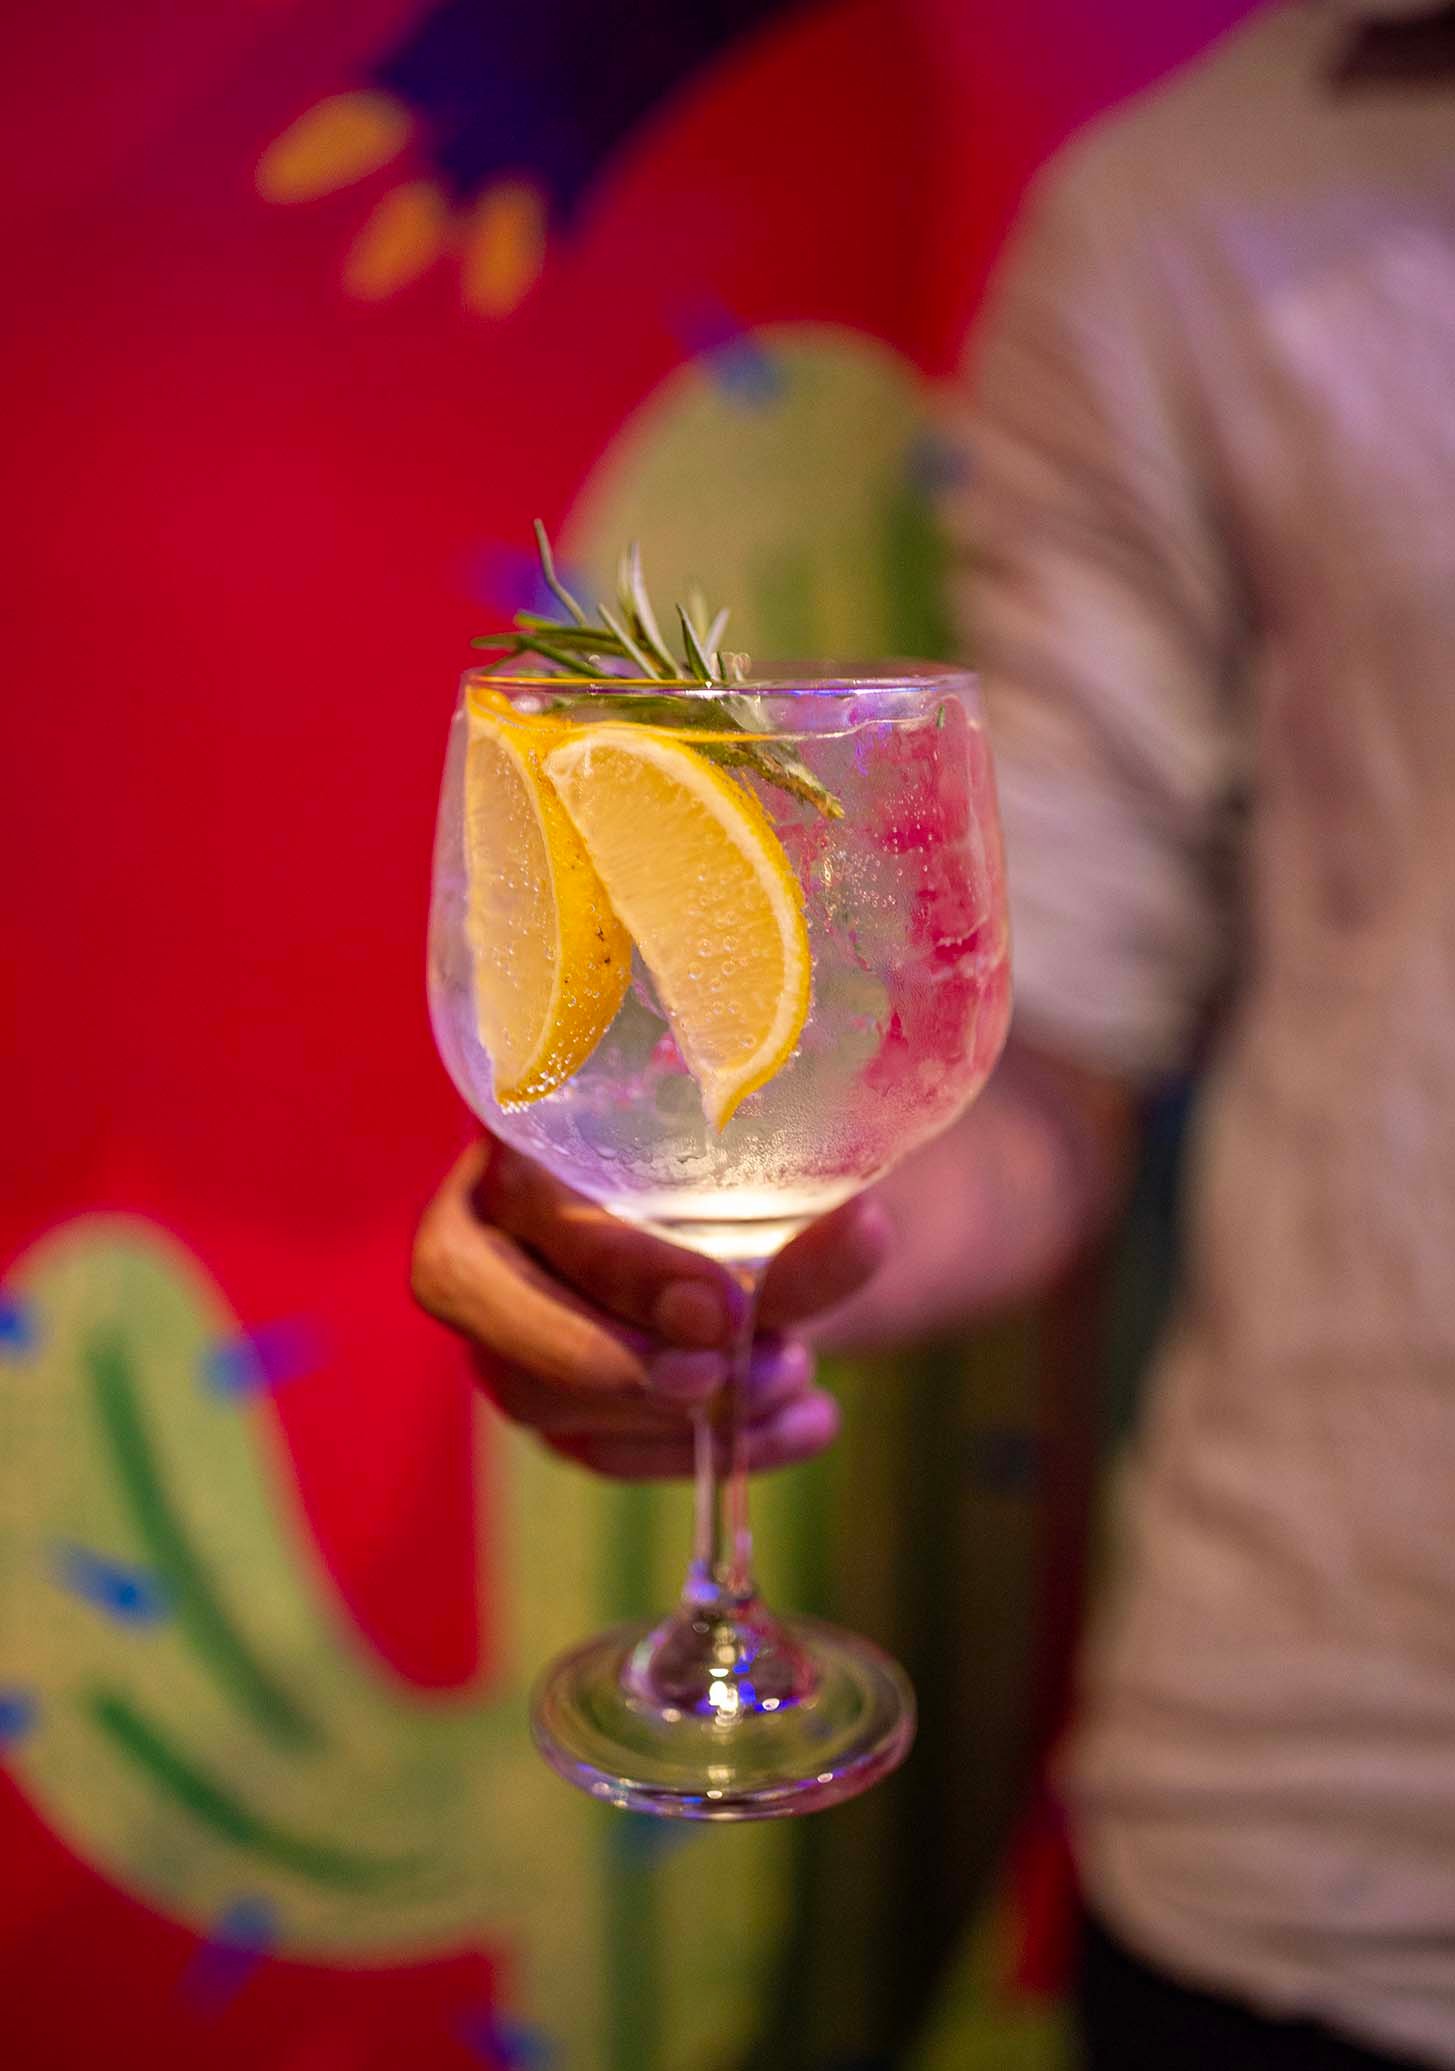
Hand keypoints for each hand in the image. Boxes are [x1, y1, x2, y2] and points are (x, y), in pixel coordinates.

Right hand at [411, 1136, 890, 1478]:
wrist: (764, 1212)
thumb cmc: (747, 1165)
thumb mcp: (771, 1183)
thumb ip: (798, 1219)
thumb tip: (863, 1230)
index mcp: (516, 1135)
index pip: (524, 1204)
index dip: (618, 1270)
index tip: (724, 1311)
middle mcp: (484, 1232)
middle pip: (493, 1321)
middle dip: (618, 1365)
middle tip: (728, 1376)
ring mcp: (505, 1327)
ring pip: (538, 1397)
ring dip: (672, 1415)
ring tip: (794, 1377)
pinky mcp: (551, 1399)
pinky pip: (597, 1449)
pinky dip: (703, 1452)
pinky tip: (802, 1425)